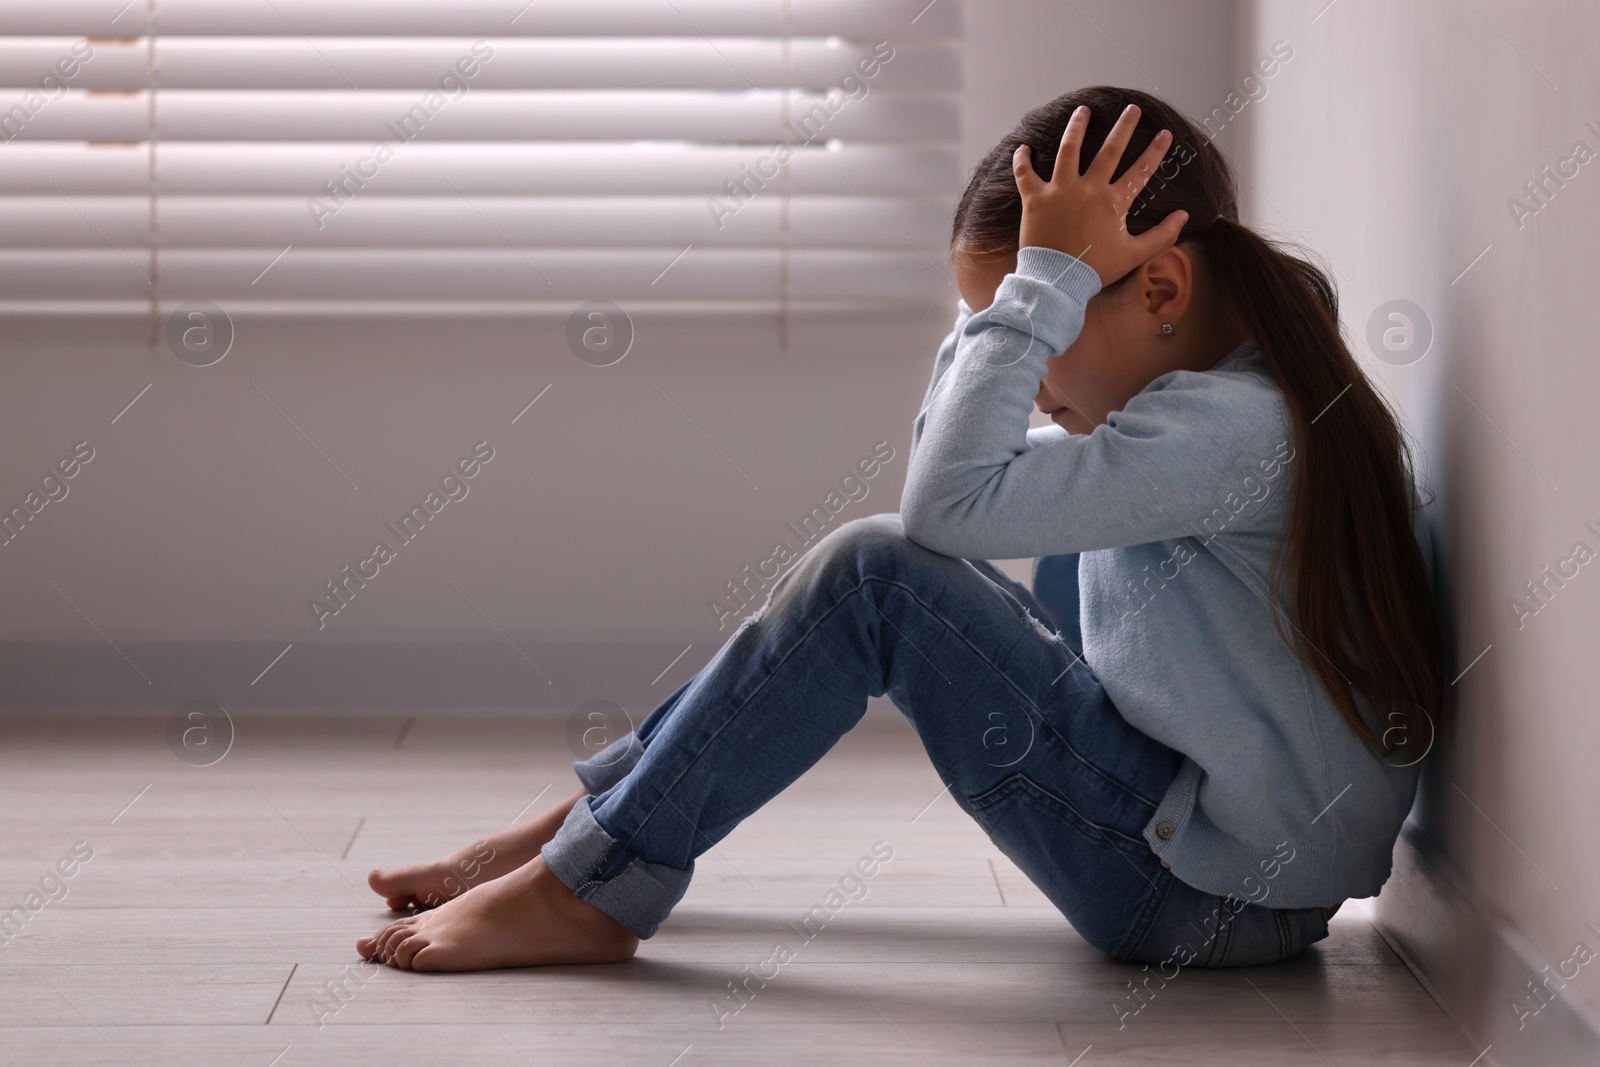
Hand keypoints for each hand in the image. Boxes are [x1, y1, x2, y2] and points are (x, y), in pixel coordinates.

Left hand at [1013, 103, 1188, 285]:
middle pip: (1109, 150)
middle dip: (1124, 127)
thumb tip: (1183, 216)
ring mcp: (1059, 190)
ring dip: (1076, 127)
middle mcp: (1087, 188)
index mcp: (1113, 201)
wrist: (1056, 281)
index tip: (1164, 134)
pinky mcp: (1034, 199)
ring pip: (1068, 149)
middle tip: (1132, 109)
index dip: (1155, 151)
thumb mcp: (1134, 255)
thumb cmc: (1095, 270)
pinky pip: (1025, 173)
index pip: (1140, 170)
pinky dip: (1022, 159)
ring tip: (1083, 110)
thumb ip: (1162, 235)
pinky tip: (1024, 146)